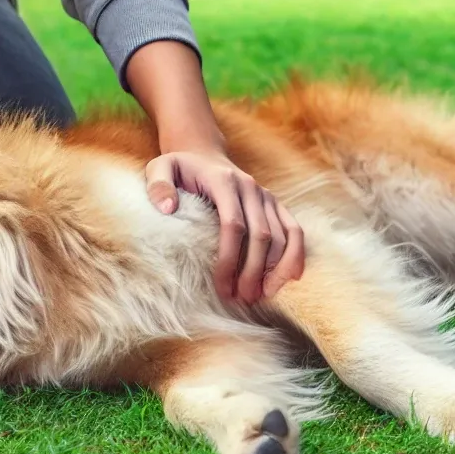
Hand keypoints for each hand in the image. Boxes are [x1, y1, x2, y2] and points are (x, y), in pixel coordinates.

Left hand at [144, 149, 304, 303]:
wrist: (204, 155)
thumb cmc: (180, 169)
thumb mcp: (160, 167)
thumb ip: (158, 184)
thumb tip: (168, 208)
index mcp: (224, 180)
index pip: (233, 224)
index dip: (229, 259)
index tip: (221, 287)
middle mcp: (250, 187)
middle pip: (261, 235)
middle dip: (253, 271)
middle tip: (241, 299)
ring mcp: (266, 196)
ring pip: (282, 236)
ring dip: (274, 269)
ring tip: (260, 295)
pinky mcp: (275, 204)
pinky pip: (294, 229)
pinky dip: (296, 254)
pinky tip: (291, 278)